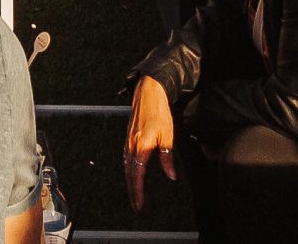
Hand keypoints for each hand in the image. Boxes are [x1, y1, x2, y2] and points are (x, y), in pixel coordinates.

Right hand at [123, 78, 178, 210]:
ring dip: (129, 181)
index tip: (139, 204)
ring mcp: (128, 141)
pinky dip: (128, 169)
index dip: (138, 192)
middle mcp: (132, 145)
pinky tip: (131, 172)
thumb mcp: (168, 136)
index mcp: (141, 147)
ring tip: (134, 194)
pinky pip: (126, 157)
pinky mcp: (129, 136)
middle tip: (136, 205)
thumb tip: (170, 175)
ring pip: (126, 166)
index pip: (138, 175)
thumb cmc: (159, 113)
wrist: (149, 92)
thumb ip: (167, 158)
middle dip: (132, 191)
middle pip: (129, 174)